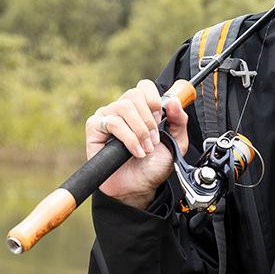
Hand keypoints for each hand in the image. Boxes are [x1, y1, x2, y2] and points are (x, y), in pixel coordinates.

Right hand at [86, 79, 189, 208]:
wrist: (140, 187)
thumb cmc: (154, 165)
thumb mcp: (176, 142)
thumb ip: (179, 121)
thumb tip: (174, 102)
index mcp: (140, 109)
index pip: (144, 86)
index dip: (154, 99)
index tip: (161, 118)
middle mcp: (122, 110)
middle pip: (134, 94)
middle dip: (149, 119)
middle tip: (154, 139)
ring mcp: (107, 117)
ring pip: (124, 107)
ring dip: (140, 130)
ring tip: (145, 148)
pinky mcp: (95, 129)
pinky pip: (112, 122)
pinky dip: (128, 138)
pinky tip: (134, 152)